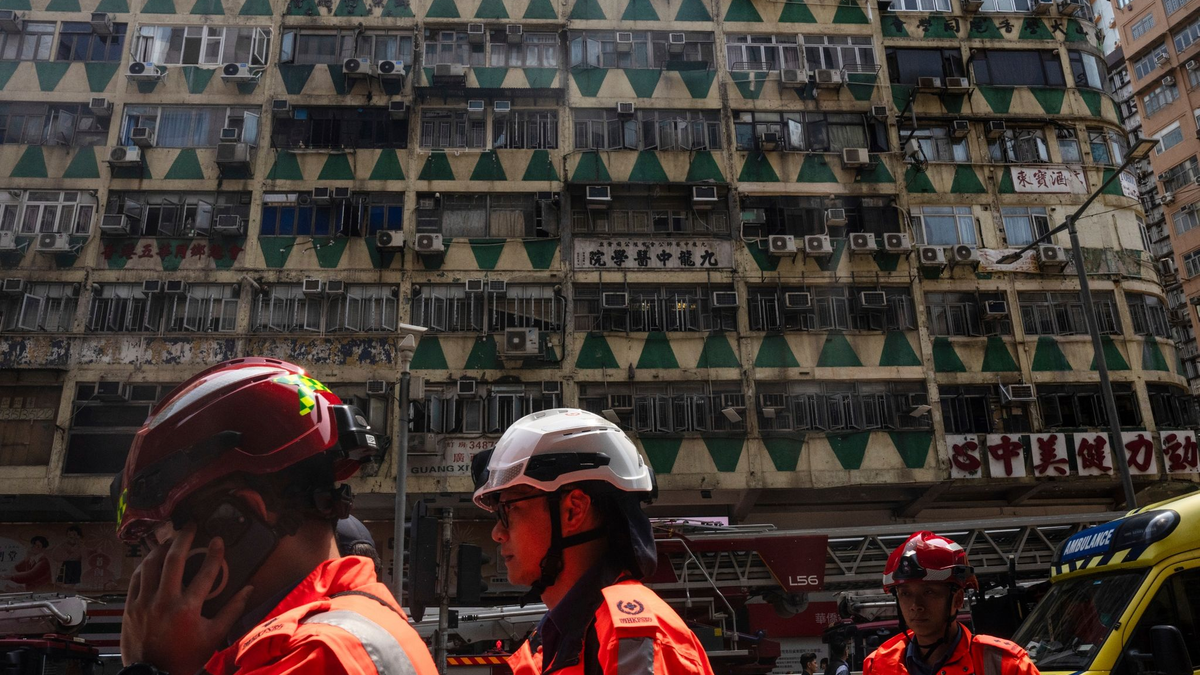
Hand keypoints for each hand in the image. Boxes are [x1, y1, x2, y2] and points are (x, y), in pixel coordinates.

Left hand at [121, 524, 253, 674]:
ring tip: (170, 539)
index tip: (218, 540)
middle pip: (173, 560)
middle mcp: (164, 602)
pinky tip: (152, 559)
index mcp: (188, 609)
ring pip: (150, 565)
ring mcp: (144, 603)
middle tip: (190, 526)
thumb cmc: (185, 657)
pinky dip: (144, 565)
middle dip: (183, 538)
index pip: (205, 573)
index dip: (214, 553)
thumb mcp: (214, 636)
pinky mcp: (130, 607)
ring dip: (161, 548)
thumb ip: (232, 611)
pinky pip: (136, 579)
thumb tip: (248, 590)